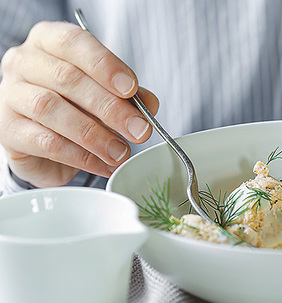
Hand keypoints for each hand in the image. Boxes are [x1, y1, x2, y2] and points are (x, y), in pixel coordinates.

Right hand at [0, 21, 158, 186]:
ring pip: (51, 109)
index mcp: (48, 41)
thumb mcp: (108, 93)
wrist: (44, 142)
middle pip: (67, 79)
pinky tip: (104, 164)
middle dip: (110, 107)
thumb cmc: (77, 105)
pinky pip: (45, 142)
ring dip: (94, 134)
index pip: (74, 42)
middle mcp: (23, 62)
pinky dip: (81, 156)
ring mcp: (10, 95)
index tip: (132, 88)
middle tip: (138, 130)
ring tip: (121, 151)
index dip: (105, 65)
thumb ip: (129, 95)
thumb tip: (148, 105)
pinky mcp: (8, 131)